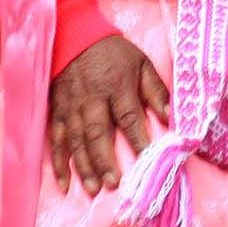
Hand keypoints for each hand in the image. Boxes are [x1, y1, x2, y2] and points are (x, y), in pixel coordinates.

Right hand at [49, 35, 169, 195]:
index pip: (129, 116)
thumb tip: (171, 116)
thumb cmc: (114, 54)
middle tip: (113, 183)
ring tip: (93, 188)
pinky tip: (64, 182)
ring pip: (76, 141)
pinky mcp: (57, 113)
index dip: (138, 138)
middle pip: (98, 133)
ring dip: (84, 166)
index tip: (147, 159)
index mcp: (117, 87)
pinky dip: (58, 163)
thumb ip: (156, 90)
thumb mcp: (142, 63)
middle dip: (105, 160)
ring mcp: (71, 108)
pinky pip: (56, 140)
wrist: (74, 37)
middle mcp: (92, 100)